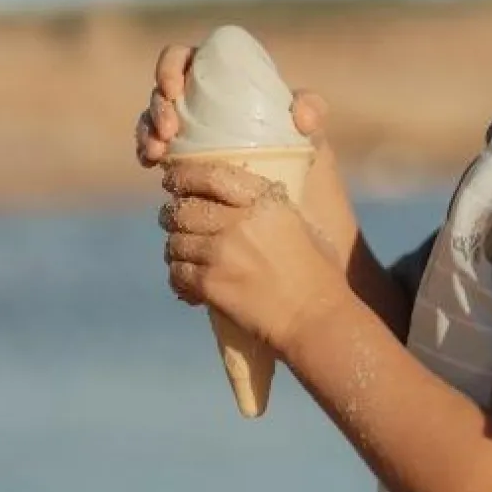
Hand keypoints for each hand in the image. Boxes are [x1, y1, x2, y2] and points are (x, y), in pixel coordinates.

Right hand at [135, 43, 359, 270]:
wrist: (299, 217)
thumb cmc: (307, 167)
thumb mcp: (314, 137)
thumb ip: (314, 111)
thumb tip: (300, 116)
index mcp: (231, 84)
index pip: (191, 59)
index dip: (172, 65)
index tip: (174, 89)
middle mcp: (207, 103)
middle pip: (165, 89)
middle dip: (156, 105)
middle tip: (168, 131)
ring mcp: (192, 132)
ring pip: (153, 119)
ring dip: (146, 130)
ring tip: (157, 154)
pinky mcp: (182, 161)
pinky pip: (154, 148)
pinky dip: (147, 149)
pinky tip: (153, 162)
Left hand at [160, 159, 350, 355]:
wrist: (313, 316)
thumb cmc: (318, 272)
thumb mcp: (301, 225)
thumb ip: (272, 208)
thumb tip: (248, 201)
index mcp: (264, 202)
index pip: (210, 175)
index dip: (184, 175)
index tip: (174, 180)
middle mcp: (238, 221)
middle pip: (185, 208)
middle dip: (173, 213)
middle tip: (174, 219)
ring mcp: (221, 252)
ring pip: (176, 240)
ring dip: (176, 246)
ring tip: (183, 252)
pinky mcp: (210, 283)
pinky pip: (177, 271)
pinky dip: (178, 274)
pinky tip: (187, 280)